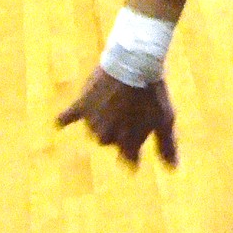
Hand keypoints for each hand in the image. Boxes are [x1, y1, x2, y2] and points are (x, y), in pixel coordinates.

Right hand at [58, 67, 177, 166]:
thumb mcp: (165, 119)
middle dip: (119, 131)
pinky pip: (69, 115)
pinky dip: (65, 119)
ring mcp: (92, 120)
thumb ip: (167, 146)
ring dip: (103, 121)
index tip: (138, 146)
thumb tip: (173, 169)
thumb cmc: (152, 93)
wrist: (134, 63)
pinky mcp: (82, 105)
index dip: (135, 151)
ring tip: (116, 102)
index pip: (129, 159)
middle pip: (110, 142)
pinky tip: (59, 123)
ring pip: (95, 130)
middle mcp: (106, 136)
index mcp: (127, 142)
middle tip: (129, 112)